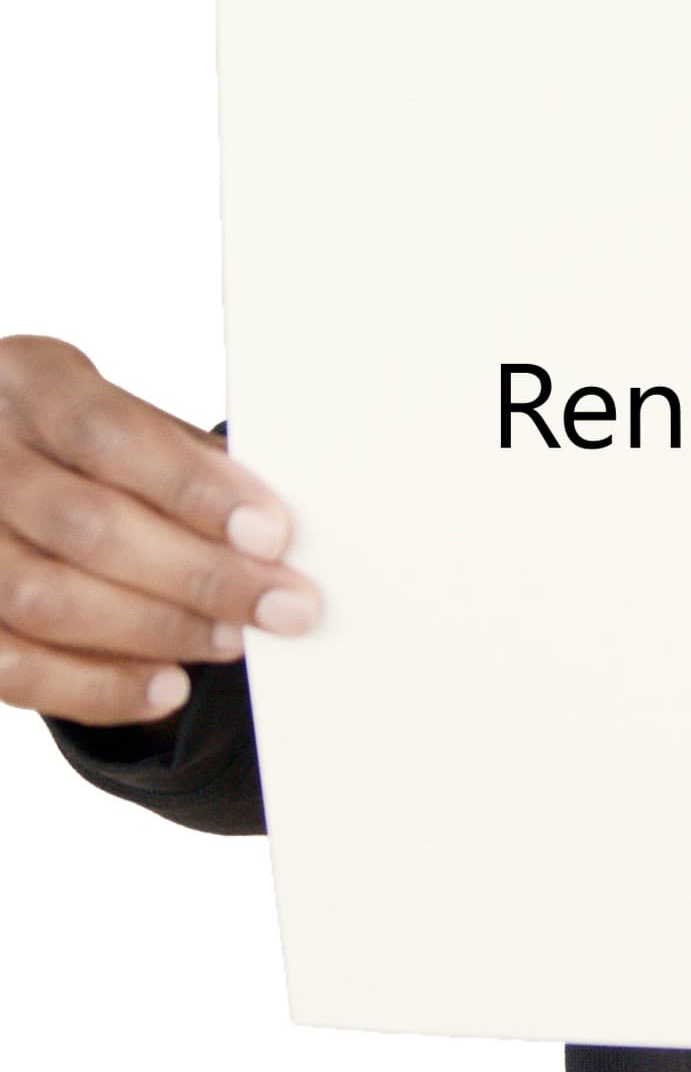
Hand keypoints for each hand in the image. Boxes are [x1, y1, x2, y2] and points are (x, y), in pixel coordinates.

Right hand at [0, 336, 318, 726]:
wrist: (7, 469)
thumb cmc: (84, 447)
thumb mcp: (129, 421)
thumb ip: (184, 462)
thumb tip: (268, 529)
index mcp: (29, 383)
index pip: (108, 434)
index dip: (193, 488)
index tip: (272, 533)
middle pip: (83, 524)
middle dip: (197, 574)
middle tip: (281, 605)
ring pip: (43, 600)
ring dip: (154, 630)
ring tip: (230, 640)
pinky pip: (13, 668)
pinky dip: (97, 688)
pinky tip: (166, 687)